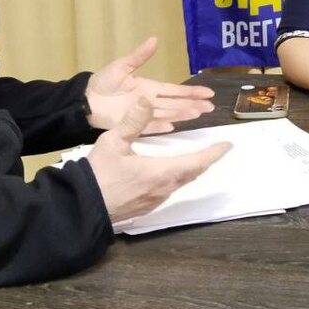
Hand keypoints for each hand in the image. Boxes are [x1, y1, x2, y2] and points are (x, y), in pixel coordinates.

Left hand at [85, 36, 214, 134]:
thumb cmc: (103, 82)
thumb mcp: (122, 66)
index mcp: (150, 88)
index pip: (175, 90)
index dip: (191, 91)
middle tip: (211, 107)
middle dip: (194, 105)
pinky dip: (160, 126)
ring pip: (168, 114)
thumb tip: (155, 39)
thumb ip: (140, 56)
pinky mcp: (132, 124)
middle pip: (176, 104)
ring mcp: (143, 114)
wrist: (85, 99)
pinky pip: (149, 126)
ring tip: (199, 114)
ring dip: (183, 114)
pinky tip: (173, 126)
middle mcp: (150, 102)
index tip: (208, 93)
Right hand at [86, 96, 230, 222]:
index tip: (227, 145)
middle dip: (205, 161)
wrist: (81, 208)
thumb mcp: (113, 142)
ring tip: (196, 158)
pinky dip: (177, 178)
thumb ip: (132, 122)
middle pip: (192, 173)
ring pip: (180, 183)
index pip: (196, 161)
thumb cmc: (98, 174)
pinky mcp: (145, 207)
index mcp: (161, 172)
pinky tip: (170, 173)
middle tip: (214, 150)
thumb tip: (146, 100)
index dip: (213, 153)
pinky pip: (168, 190)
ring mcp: (155, 201)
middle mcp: (164, 189)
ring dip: (191, 170)